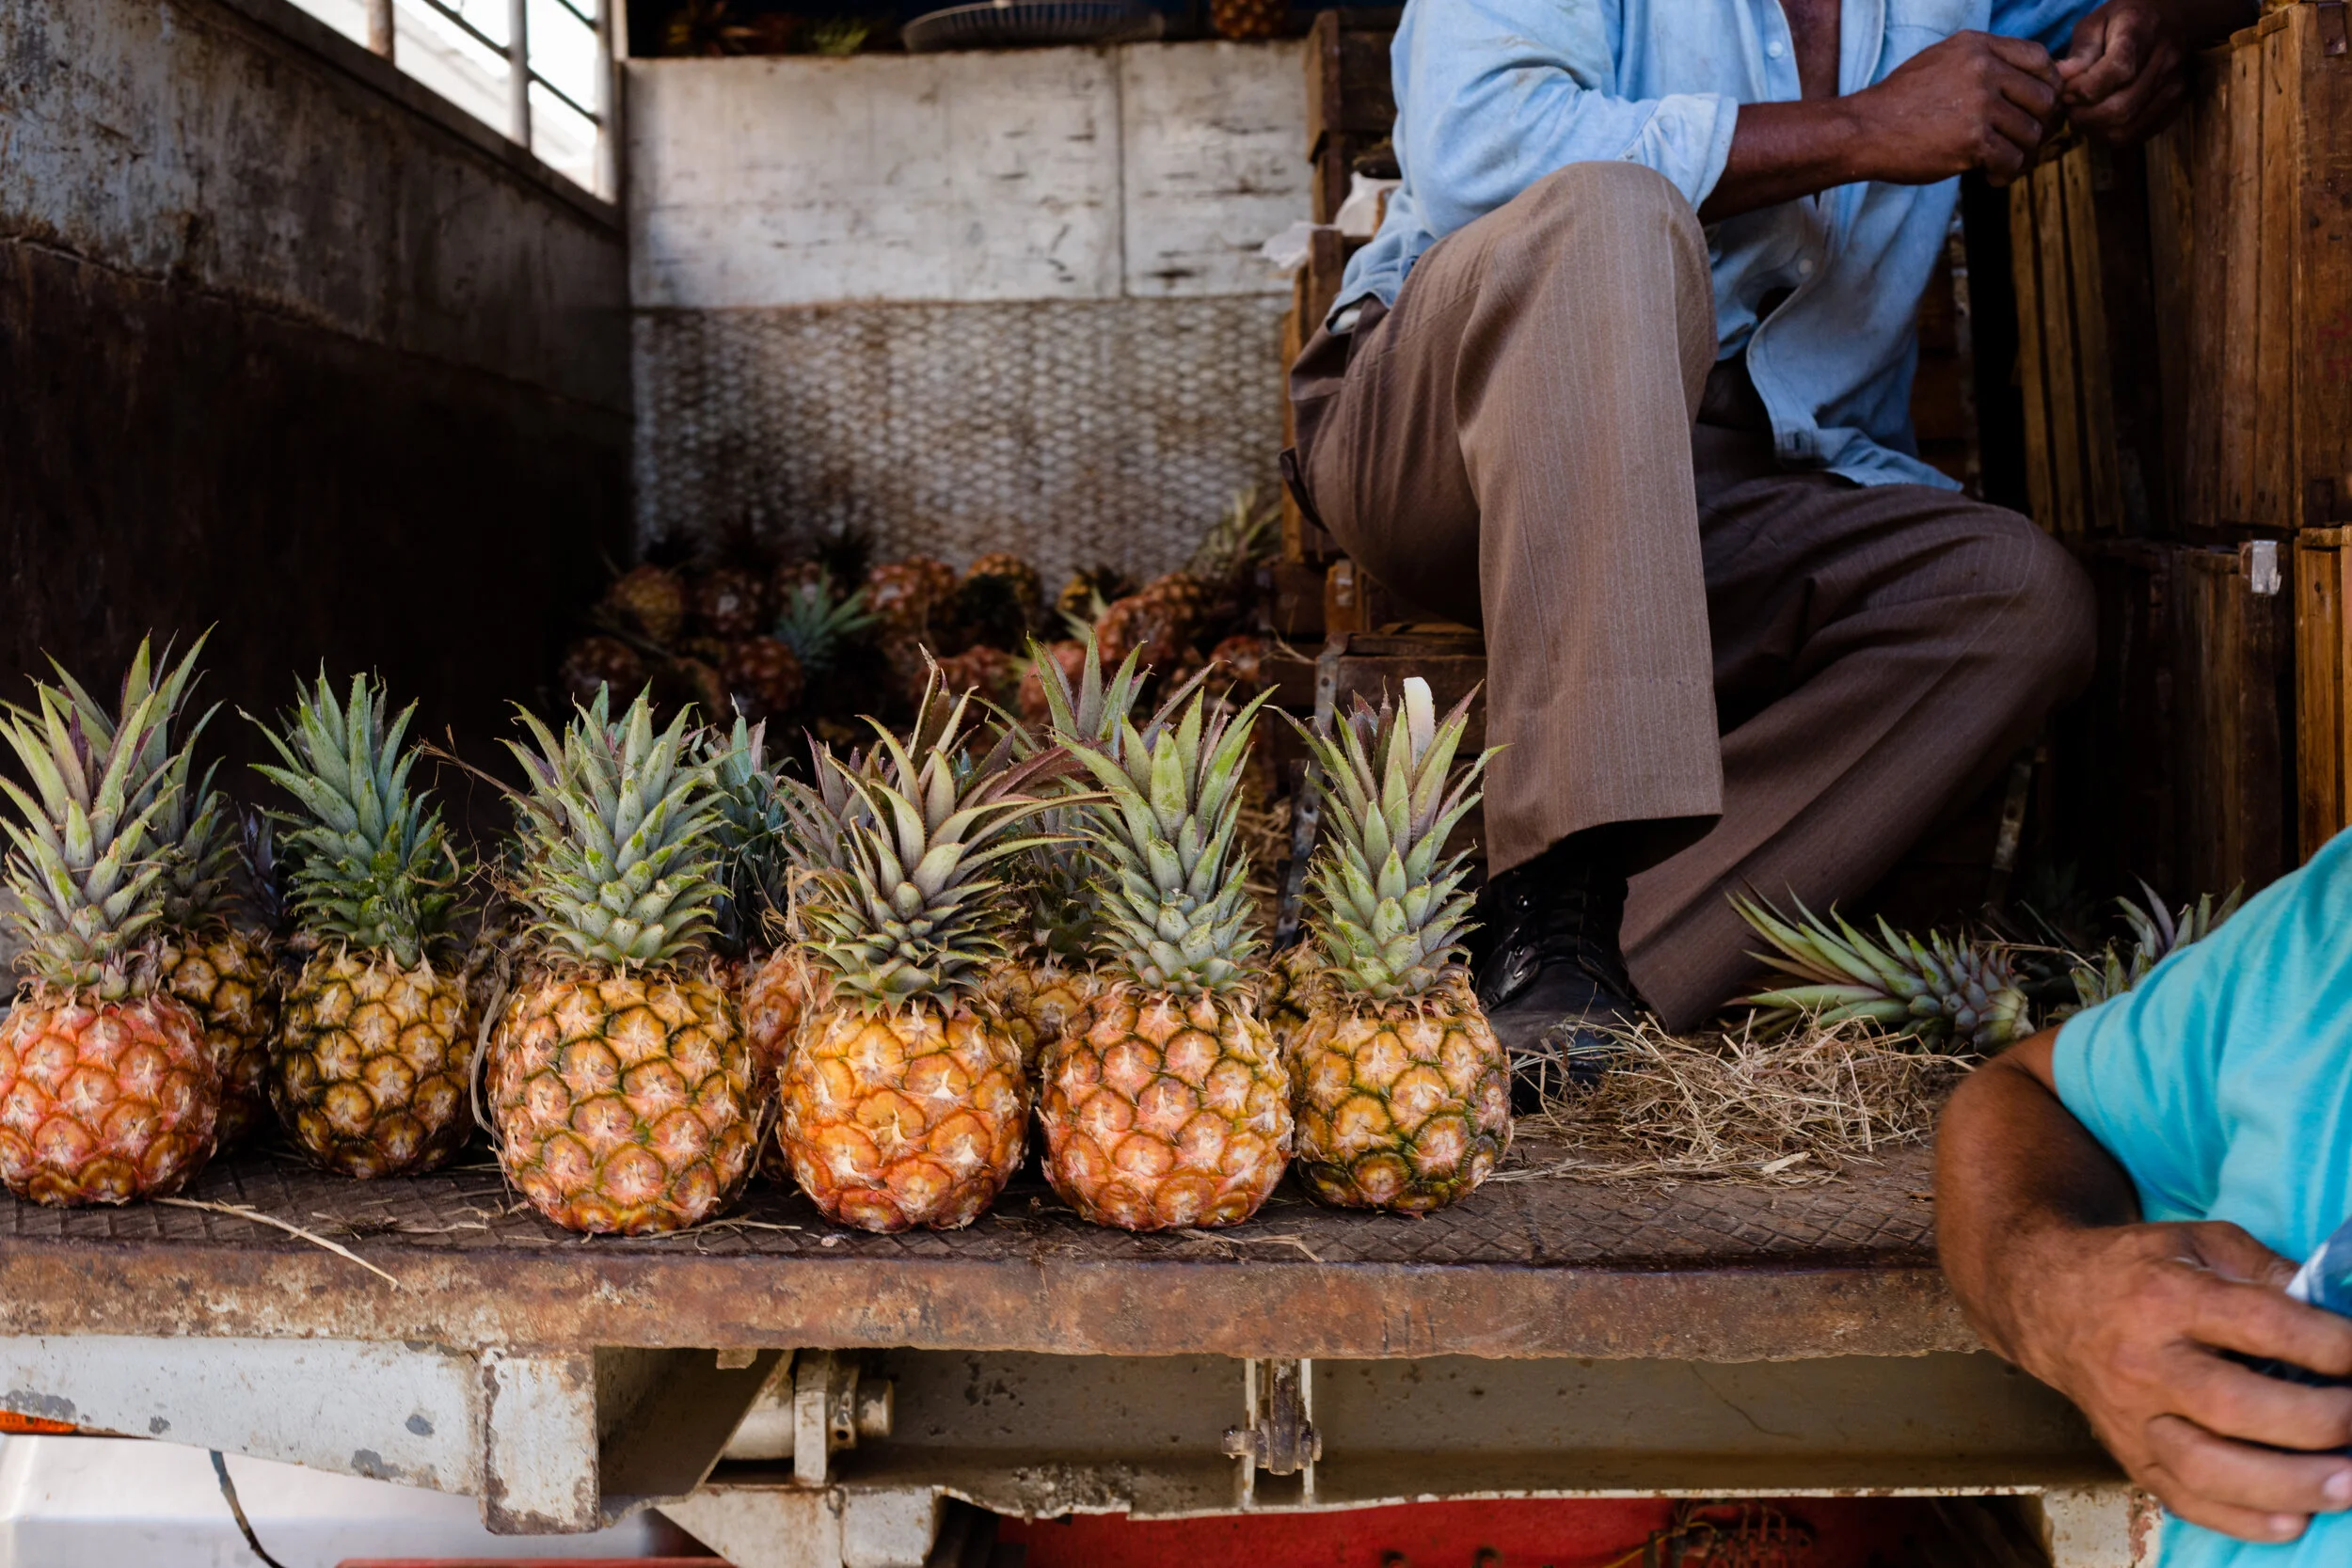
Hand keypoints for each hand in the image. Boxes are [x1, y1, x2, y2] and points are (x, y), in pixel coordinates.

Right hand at [1846, 30, 2064, 185]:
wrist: (1863, 131)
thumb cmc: (1900, 102)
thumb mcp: (1942, 63)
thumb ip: (1987, 64)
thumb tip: (2044, 77)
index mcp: (1977, 47)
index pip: (2039, 59)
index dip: (2049, 85)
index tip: (2037, 107)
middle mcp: (1983, 69)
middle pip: (2043, 98)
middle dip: (2040, 125)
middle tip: (2023, 142)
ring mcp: (1979, 104)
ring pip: (2031, 133)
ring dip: (2022, 154)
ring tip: (2002, 162)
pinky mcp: (1972, 140)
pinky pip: (2012, 160)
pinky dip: (2006, 174)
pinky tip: (1990, 177)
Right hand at [2006, 1219, 2351, 1541]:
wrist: (2047, 1301)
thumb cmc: (2137, 1270)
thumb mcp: (2200, 1243)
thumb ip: (2268, 1273)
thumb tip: (2338, 1314)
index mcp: (2165, 1296)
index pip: (2259, 1324)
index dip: (2328, 1344)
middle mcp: (2143, 1361)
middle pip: (2234, 1406)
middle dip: (2319, 1421)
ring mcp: (2131, 1416)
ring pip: (2206, 1467)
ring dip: (2289, 1483)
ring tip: (2349, 1483)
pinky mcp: (2126, 1453)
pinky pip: (2184, 1500)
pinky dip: (2243, 1520)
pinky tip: (2295, 1517)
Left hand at [2058, 0, 2191, 141]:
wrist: (2170, 20)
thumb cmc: (2123, 22)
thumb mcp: (2095, 23)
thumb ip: (2080, 51)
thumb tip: (2062, 78)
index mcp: (2142, 30)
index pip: (2118, 70)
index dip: (2085, 89)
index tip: (2067, 92)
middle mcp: (2166, 58)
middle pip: (2120, 107)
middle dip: (2084, 116)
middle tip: (2069, 109)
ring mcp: (2175, 84)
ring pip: (2127, 128)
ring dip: (2095, 130)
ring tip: (2082, 115)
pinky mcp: (2177, 104)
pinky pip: (2138, 135)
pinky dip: (2112, 136)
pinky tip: (2100, 121)